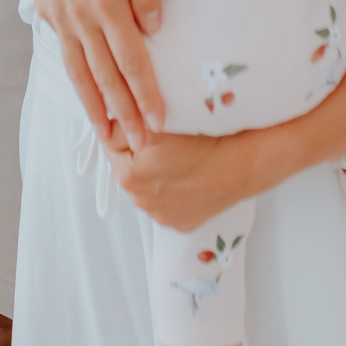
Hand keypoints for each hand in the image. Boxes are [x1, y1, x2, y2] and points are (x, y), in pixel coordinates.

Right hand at [17, 0, 164, 151]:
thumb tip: (153, 27)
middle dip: (125, 114)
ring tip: (108, 135)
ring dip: (97, 108)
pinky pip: (66, 58)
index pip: (131, 60)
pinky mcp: (49, 15)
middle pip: (106, 77)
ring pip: (81, 74)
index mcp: (105, 3)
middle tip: (139, 146)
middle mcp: (81, 20)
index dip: (145, 94)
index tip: (159, 122)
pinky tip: (85, 95)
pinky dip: (77, 84)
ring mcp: (62, 20)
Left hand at [107, 128, 258, 232]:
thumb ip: (125, 123)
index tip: (141, 123)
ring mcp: (159, 215)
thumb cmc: (200, 140)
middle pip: (128, 167)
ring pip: (147, 186)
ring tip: (178, 158)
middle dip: (137, 153)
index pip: (111, 144)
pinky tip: (187, 176)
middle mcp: (139, 201)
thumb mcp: (155, 123)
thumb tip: (108, 122)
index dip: (125, 129)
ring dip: (154, 173)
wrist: (237, 165)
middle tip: (161, 139)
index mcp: (128, 175)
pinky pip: (166, 202)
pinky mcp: (179, 223)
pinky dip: (171, 190)